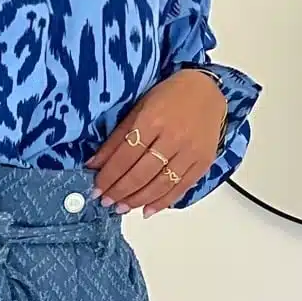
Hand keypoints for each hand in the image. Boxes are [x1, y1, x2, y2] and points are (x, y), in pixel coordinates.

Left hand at [87, 69, 226, 215]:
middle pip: (141, 173)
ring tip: (122, 208)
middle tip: (106, 201)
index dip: (109, 176)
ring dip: (138, 200)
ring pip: (160, 184)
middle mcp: (173, 137)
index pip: (125, 156)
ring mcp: (191, 151)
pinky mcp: (203, 161)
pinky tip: (147, 210)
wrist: (207, 90)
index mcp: (153, 119)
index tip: (96, 189)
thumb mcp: (138, 109)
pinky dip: (163, 202)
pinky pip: (180, 187)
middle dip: (120, 191)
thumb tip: (94, 164)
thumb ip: (117, 138)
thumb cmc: (170, 96)